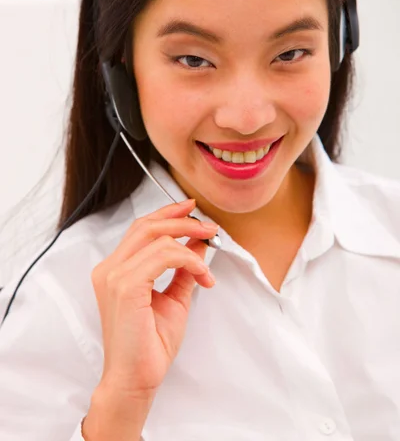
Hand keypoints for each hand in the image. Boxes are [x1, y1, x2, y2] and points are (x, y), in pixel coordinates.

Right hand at [91, 199, 217, 398]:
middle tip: (208, 227)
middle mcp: (109, 269)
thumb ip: (183, 269)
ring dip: (190, 244)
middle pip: (147, 226)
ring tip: (208, 260)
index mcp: (115, 270)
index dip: (167, 213)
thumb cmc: (149, 345)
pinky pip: (163, 256)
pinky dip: (187, 260)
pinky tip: (201, 274)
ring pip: (158, 238)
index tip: (190, 208)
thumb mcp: (173, 298)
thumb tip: (198, 244)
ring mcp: (114, 276)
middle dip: (182, 221)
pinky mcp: (125, 286)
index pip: (141, 229)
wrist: (135, 380)